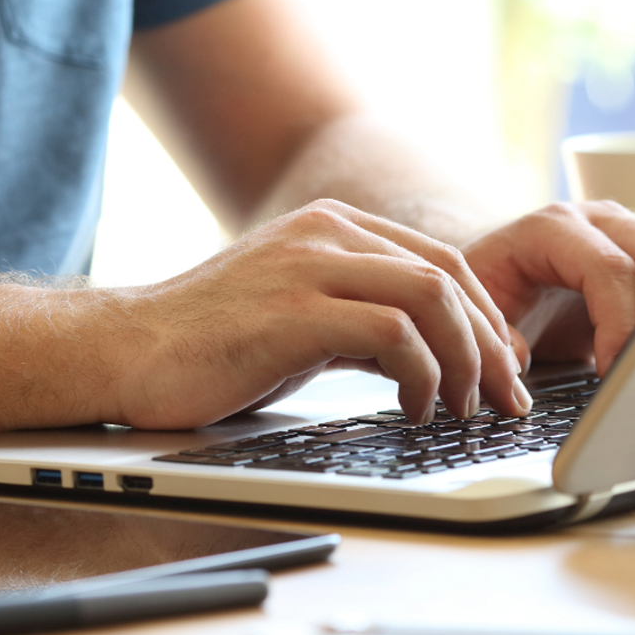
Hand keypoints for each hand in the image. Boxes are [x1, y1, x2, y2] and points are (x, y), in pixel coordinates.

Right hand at [108, 200, 527, 429]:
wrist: (127, 351)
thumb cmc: (215, 343)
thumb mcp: (306, 318)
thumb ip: (366, 321)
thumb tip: (434, 357)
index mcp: (335, 226)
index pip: (441, 262)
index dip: (485, 316)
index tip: (503, 366)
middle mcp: (328, 233)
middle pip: (448, 276)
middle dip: (490, 342)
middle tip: (506, 396)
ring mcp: (309, 266)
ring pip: (431, 297)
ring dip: (464, 359)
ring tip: (464, 408)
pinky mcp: (293, 311)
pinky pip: (392, 335)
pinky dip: (422, 375)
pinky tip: (415, 408)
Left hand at [462, 201, 634, 375]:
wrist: (496, 266)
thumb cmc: (487, 287)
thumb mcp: (474, 312)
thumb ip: (493, 338)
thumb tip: (517, 361)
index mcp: (552, 229)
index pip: (608, 268)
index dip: (619, 324)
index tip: (613, 371)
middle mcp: (599, 220)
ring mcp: (631, 230)